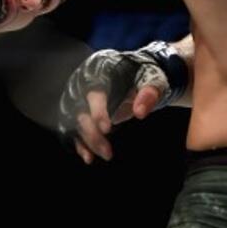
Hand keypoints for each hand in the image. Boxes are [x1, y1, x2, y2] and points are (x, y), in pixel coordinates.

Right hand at [57, 41, 189, 163]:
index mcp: (100, 70)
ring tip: (106, 155)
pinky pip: (75, 128)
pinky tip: (88, 157)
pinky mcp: (81, 110)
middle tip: (108, 152)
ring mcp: (80, 97)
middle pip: (81, 110)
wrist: (138, 74)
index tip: (107, 129)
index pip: (94, 92)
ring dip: (88, 141)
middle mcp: (84, 83)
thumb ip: (148, 94)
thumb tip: (140, 112)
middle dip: (92, 133)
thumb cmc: (144, 76)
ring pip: (76, 122)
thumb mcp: (151, 81)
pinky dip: (80, 143)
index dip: (98, 111)